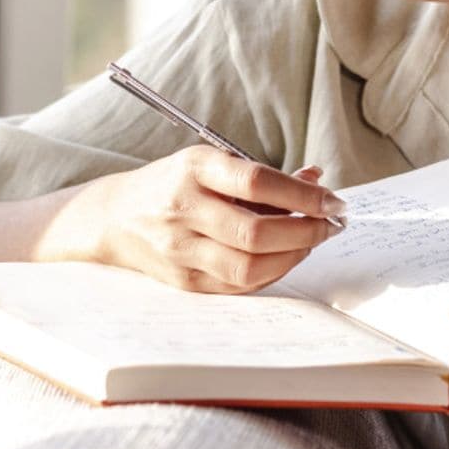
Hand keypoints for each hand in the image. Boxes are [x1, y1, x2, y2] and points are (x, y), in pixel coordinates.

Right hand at [46, 146, 344, 294]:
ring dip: (293, 256)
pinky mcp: (185, 280)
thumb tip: (317, 181)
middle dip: (306, 231)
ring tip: (312, 240)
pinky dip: (272, 273)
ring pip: (249, 266)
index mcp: (194, 169)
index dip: (303, 194)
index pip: (257, 182)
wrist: (115, 217)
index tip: (333, 200)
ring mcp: (182, 249)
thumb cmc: (174, 183)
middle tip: (331, 224)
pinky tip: (286, 258)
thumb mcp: (212, 163)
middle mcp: (185, 209)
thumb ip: (263, 175)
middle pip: (256, 232)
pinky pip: (239, 285)